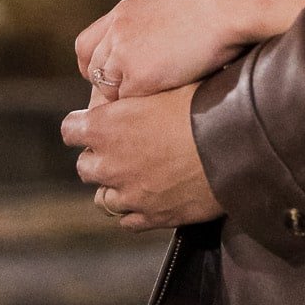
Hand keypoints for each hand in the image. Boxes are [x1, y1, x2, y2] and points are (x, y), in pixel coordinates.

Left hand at [61, 86, 222, 231]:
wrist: (234, 143)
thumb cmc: (203, 103)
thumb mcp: (165, 84)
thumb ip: (140, 95)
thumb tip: (137, 90)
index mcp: (106, 126)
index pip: (70, 129)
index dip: (82, 125)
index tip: (96, 122)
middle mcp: (109, 164)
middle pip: (85, 166)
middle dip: (99, 157)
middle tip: (123, 147)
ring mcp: (128, 195)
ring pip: (103, 199)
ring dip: (114, 186)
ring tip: (137, 175)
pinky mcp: (150, 217)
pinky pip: (128, 220)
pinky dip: (135, 209)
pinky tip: (152, 195)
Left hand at [75, 0, 249, 99]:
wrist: (229, 3)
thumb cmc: (219, 0)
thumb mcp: (175, 3)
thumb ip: (158, 20)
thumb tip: (170, 18)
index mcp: (125, 11)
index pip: (87, 45)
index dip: (98, 64)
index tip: (114, 75)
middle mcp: (116, 31)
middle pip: (93, 70)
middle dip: (109, 86)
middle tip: (133, 95)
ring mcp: (124, 54)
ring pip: (109, 90)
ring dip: (129, 97)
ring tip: (154, 99)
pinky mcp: (139, 77)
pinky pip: (129, 103)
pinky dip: (144, 105)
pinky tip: (165, 99)